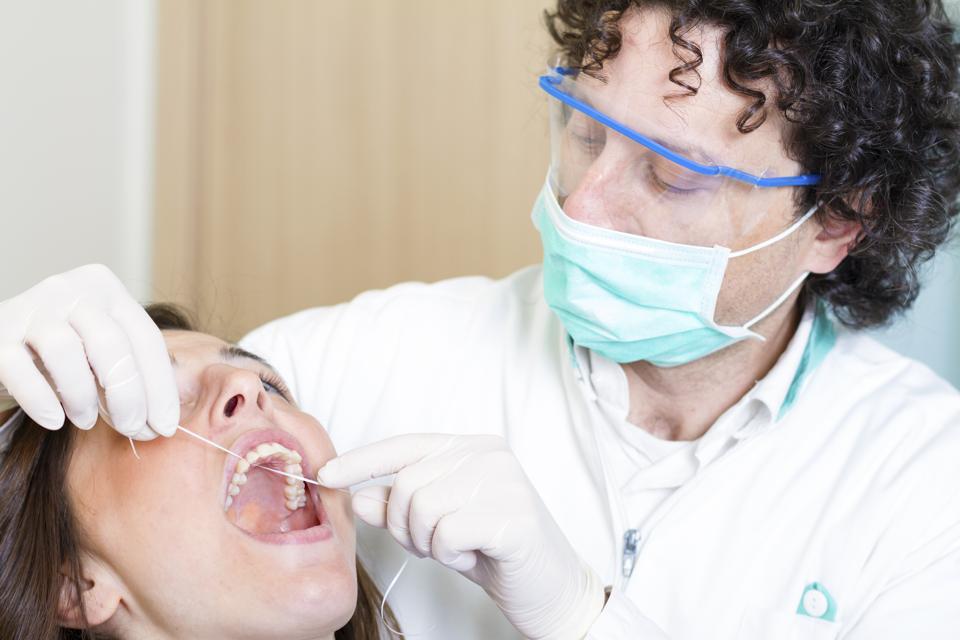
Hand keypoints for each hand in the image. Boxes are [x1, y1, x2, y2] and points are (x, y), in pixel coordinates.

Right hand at [0, 264, 178, 439]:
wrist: (2, 339)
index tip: (166, 426)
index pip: (145, 337)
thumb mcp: (101, 351)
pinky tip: (54, 421)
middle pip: (111, 343)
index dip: (160, 386)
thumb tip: (161, 422)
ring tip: (86, 420)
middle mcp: (70, 289)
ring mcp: (31, 308)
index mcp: (106, 288)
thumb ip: (132, 374)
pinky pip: (19, 368)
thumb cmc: (63, 351)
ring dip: (83, 396)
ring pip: (66, 351)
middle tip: (132, 429)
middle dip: (128, 395)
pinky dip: (41, 400)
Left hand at [317, 434, 605, 639]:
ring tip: (456, 548)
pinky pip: (447, 532)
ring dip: (428, 541)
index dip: (361, 460)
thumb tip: (359, 497)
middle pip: (407, 483)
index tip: (325, 475)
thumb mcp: (436, 527)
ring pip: (423, 507)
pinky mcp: (515, 515)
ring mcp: (506, 481)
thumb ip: (399, 508)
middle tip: (432, 544)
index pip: (405, 445)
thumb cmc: (493, 552)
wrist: (551, 590)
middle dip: (404, 525)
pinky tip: (474, 556)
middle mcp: (490, 453)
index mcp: (472, 446)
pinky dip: (449, 553)